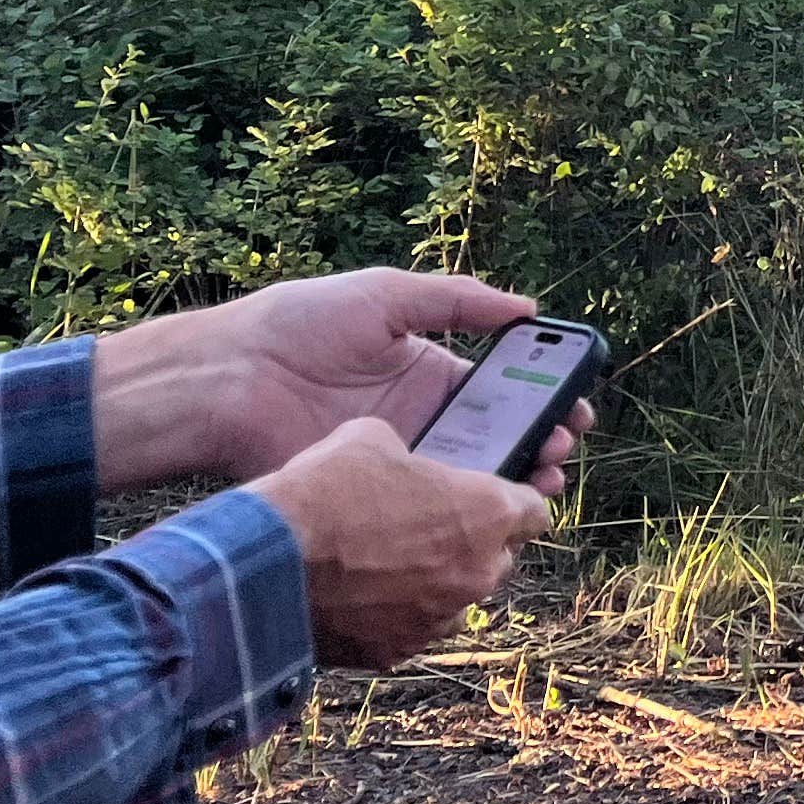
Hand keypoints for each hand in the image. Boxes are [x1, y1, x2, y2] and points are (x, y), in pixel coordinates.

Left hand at [91, 267, 589, 494]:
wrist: (228, 379)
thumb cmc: (300, 324)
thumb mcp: (386, 295)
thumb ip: (457, 300)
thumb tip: (526, 308)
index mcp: (428, 371)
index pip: (501, 391)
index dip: (541, 398)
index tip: (575, 405)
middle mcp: (420, 420)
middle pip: (496, 440)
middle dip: (538, 443)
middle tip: (562, 446)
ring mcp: (396, 460)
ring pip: (469, 479)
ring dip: (510, 479)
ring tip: (542, 477)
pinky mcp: (369, 492)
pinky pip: (424, 504)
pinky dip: (462, 508)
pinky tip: (490, 506)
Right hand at [247, 419, 550, 669]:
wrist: (267, 563)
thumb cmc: (325, 489)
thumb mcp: (371, 437)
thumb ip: (409, 454)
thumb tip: (401, 464)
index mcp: (486, 513)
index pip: (535, 508)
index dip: (515, 499)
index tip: (495, 497)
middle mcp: (476, 572)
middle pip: (498, 557)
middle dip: (474, 542)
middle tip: (432, 524)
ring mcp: (438, 619)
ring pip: (456, 598)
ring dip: (436, 581)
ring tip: (388, 561)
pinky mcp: (395, 652)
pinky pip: (410, 628)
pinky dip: (394, 614)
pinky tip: (359, 594)